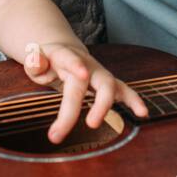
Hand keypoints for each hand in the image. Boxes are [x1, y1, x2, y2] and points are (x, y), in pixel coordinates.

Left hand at [23, 41, 148, 143]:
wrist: (62, 52)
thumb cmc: (47, 61)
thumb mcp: (35, 59)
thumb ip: (34, 62)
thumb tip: (35, 62)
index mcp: (65, 57)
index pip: (71, 59)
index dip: (77, 65)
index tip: (82, 73)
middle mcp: (87, 65)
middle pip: (98, 81)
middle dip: (99, 102)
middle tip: (92, 125)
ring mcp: (98, 74)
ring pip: (113, 85)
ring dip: (121, 101)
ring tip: (134, 113)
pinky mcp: (107, 84)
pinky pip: (123, 91)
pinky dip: (133, 100)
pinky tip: (143, 113)